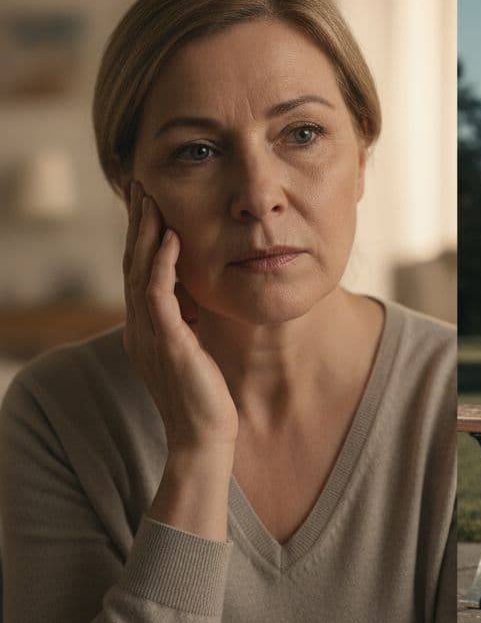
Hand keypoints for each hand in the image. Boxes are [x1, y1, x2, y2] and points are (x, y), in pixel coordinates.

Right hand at [122, 181, 238, 453]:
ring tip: (151, 198)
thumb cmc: (205, 396)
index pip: (139, 270)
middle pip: (133, 262)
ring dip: (146, 233)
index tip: (150, 201)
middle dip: (137, 223)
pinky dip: (162, 263)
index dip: (142, 234)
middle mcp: (140, 326)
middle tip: (142, 186)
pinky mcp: (167, 342)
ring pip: (139, 271)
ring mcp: (150, 334)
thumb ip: (188, 320)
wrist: (205, 437)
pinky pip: (158, 294)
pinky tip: (170, 238)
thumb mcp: (194, 347)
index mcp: (146, 326)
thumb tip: (197, 293)